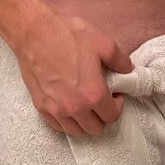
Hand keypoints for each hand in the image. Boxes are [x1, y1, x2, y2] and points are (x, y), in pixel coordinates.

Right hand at [15, 10, 133, 136]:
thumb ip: (121, 61)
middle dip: (102, 115)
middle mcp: (76, 108)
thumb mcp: (103, 42)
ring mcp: (57, 110)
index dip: (117, 104)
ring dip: (85, 121)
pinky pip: (58, 126)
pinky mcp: (41, 107)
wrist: (35, 32)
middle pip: (96, 128)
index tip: (115, 93)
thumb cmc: (69, 35)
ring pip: (77, 131)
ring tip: (85, 103)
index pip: (112, 115)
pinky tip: (68, 105)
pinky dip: (66, 121)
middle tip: (101, 98)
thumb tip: (128, 71)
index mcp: (94, 94)